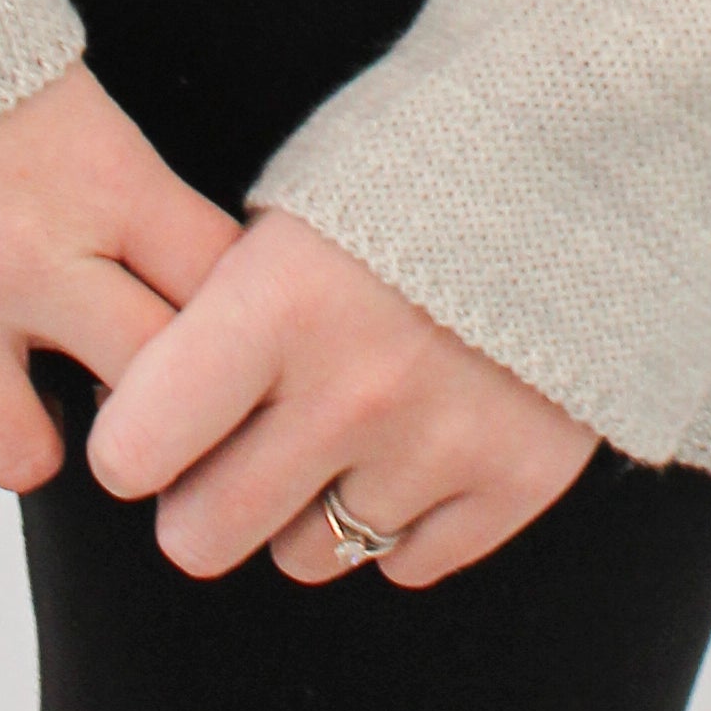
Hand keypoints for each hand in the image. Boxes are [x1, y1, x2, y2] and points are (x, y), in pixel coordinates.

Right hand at [0, 64, 240, 493]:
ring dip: (26, 432)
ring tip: (10, 392)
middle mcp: (24, 252)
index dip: (238, 329)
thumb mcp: (48, 68)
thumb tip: (165, 247)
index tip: (225, 343)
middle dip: (156, 408)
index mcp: (97, 170)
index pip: (221, 289)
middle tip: (131, 403)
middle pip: (153, 394)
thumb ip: (107, 167)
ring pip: (25, 456)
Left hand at [85, 202, 598, 588]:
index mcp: (279, 303)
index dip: (132, 438)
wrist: (579, 147)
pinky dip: (403, 512)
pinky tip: (421, 430)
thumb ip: (220, 318)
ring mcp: (439, 446)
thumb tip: (146, 418)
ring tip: (345, 420)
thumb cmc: (408, 169)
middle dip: (202, 498)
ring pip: (307, 557)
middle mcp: (352, 392)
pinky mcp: (515, 482)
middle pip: (202, 536)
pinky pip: (408, 563)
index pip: (134, 449)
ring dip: (309, 506)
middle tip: (233, 446)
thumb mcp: (290, 211)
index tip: (151, 420)